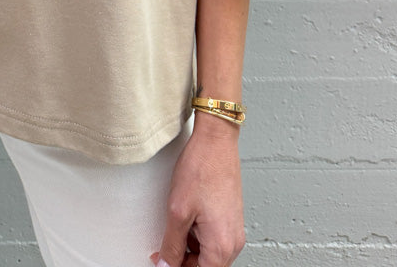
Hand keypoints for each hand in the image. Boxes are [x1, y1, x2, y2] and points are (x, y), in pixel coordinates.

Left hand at [150, 118, 245, 266]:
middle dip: (184, 261)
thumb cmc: (201, 168)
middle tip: (165, 248)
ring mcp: (234, 230)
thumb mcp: (178, 211)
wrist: (216, 141)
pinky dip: (199, 236)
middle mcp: (233, 242)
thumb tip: (166, 266)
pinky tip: (188, 218)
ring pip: (209, 255)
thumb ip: (172, 245)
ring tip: (177, 226)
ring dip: (191, 249)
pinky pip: (214, 239)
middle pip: (206, 266)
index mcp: (221, 246)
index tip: (163, 261)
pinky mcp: (231, 219)